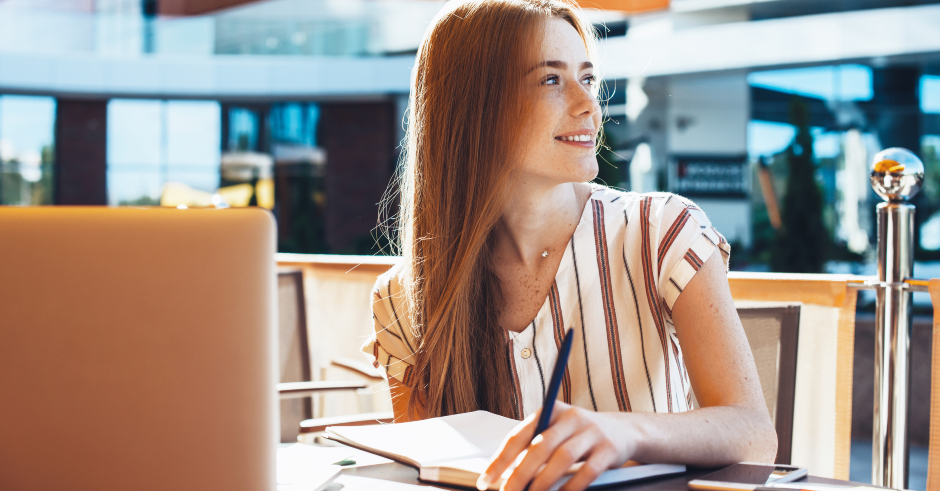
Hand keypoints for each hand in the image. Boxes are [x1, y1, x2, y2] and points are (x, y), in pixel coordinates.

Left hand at [476, 402, 636, 490]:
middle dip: (520, 475)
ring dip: (543, 482)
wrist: (624, 431)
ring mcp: (592, 431)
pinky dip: (572, 487)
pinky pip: (588, 471)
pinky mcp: (609, 449)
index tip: (485, 482)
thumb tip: (505, 476)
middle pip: (540, 447)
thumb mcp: (555, 433)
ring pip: (563, 458)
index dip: (500, 460)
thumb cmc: (579, 436)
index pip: (519, 435)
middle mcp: (571, 417)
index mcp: (550, 411)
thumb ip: (533, 449)